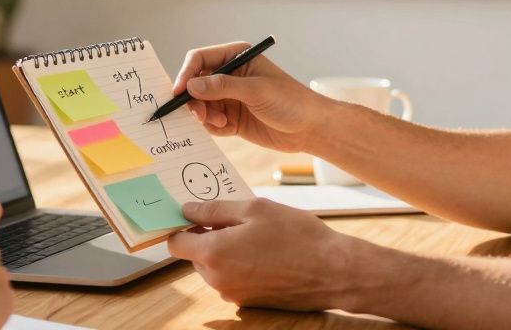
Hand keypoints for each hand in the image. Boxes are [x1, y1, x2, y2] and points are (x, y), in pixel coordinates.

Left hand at [167, 198, 361, 310]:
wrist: (333, 271)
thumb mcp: (255, 209)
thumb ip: (215, 209)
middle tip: (239, 219)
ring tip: (259, 235)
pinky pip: (234, 279)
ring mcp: (234, 294)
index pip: (176, 243)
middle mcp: (218, 280)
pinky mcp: (250, 302)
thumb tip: (187, 210)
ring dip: (227, 251)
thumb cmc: (296, 236)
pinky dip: (242, 265)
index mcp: (214, 254)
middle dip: (209, 237)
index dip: (183, 225)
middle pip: (196, 256)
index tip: (195, 213)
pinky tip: (267, 253)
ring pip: (216, 268)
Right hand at [173, 41, 331, 151]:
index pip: (200, 59)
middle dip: (193, 100)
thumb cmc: (290, 101)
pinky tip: (229, 128)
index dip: (186, 74)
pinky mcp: (231, 118)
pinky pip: (210, 122)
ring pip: (200, 105)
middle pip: (195, 83)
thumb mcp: (256, 91)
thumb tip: (191, 85)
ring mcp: (229, 97)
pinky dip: (214, 127)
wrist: (310, 128)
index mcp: (237, 57)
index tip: (179, 93)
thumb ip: (223, 87)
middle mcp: (229, 75)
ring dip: (204, 115)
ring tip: (221, 122)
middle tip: (199, 115)